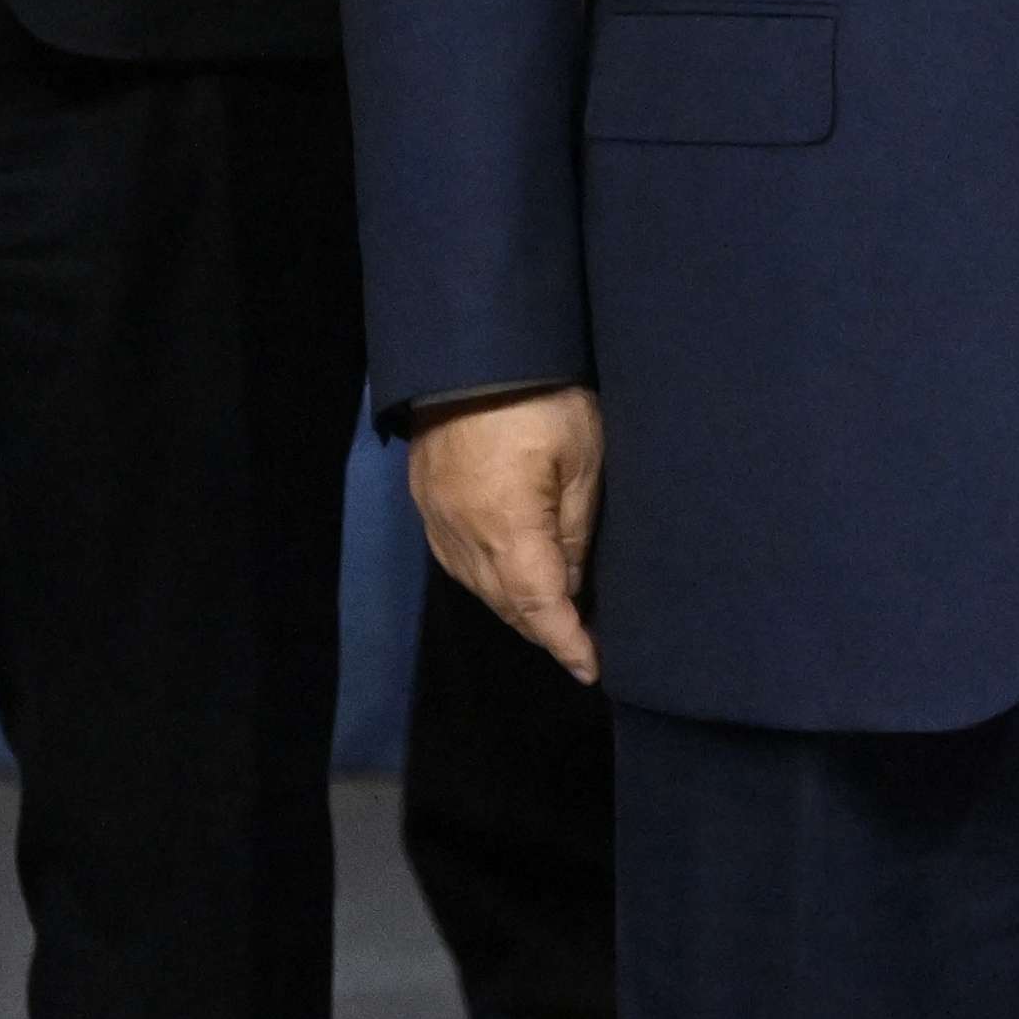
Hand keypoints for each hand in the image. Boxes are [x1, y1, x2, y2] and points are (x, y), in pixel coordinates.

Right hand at [410, 387, 607, 683]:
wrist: (472, 350)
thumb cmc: (542, 396)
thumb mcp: (584, 457)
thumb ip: (576, 528)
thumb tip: (574, 582)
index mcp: (506, 527)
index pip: (539, 607)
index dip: (566, 643)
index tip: (591, 668)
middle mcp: (463, 535)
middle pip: (506, 604)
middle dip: (543, 630)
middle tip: (584, 642)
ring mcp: (438, 520)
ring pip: (479, 587)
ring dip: (516, 606)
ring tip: (556, 614)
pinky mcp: (427, 502)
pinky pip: (459, 561)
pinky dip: (489, 579)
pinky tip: (513, 575)